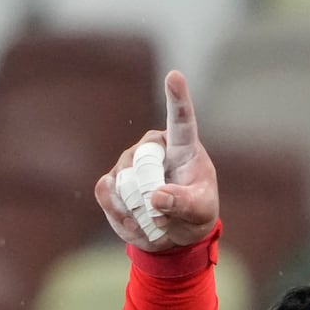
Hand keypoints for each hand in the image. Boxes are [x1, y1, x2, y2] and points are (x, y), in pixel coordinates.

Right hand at [95, 70, 218, 250]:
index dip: (177, 98)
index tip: (175, 76)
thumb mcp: (201, 211)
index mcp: (182, 146)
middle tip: (167, 213)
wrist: (173, 234)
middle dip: (154, 196)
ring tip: (156, 219)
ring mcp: (128, 162)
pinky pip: (108, 195)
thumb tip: (156, 196)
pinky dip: (122, 216)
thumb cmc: (195, 212)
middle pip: (145, 166)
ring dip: (141, 211)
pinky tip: (136, 221)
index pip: (181, 119)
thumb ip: (185, 203)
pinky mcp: (110, 181)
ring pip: (125, 184)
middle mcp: (152, 147)